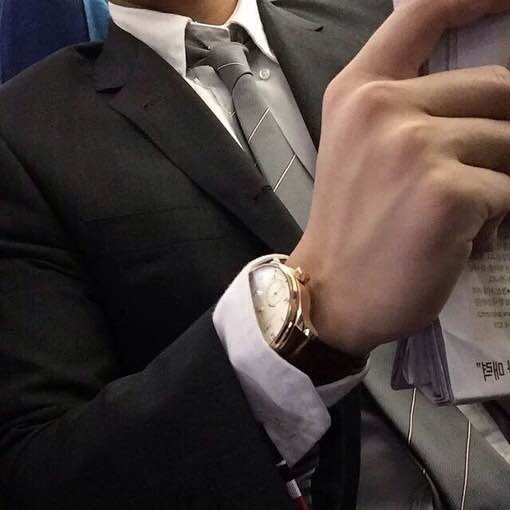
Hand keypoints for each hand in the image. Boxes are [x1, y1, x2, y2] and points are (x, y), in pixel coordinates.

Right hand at [288, 0, 509, 355]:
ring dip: (498, 179)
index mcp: (358, 92)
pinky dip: (498, 218)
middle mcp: (383, 108)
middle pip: (497, 86)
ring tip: (459, 214)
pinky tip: (460, 238)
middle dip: (500, 134)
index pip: (425, 10)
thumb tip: (485, 86)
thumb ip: (406, 104)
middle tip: (472, 175)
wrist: (330, 291)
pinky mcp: (448, 193)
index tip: (506, 3)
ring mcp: (415, 147)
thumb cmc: (349, 223)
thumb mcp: (360, 147)